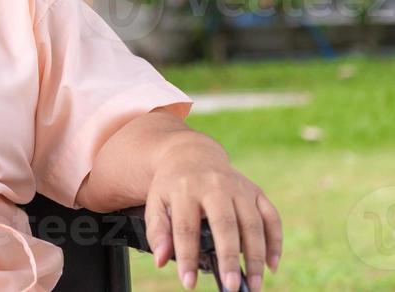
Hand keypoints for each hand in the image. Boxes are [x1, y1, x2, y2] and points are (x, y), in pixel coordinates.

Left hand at [144, 134, 281, 291]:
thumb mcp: (156, 202)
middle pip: (225, 225)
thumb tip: (161, 261)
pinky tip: (272, 265)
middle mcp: (214, 186)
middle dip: (229, 258)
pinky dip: (275, 242)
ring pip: (252, 224)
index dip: (188, 257)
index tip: (189, 283)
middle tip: (232, 287)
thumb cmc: (172, 186)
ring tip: (254, 285)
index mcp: (185, 189)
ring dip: (256, 257)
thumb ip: (157, 231)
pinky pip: (271, 217)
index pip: (186, 228)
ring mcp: (238, 187)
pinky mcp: (255, 190)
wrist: (191, 154)